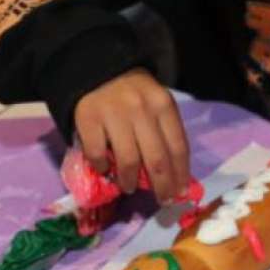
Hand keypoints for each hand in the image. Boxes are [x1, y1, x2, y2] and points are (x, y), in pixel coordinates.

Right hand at [72, 68, 189, 203]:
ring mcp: (114, 114)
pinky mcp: (89, 119)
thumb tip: (175, 176)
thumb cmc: (133, 93)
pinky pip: (98, 155)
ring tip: (129, 187)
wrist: (97, 70)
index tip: (180, 193)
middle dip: (161, 186)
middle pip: (157, 159)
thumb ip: (165, 132)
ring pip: (128, 161)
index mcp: (163, 105)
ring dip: (130, 181)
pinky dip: (103, 168)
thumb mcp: (156, 104)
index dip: (180, 174)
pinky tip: (106, 170)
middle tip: (161, 199)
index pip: (178, 147)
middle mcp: (141, 109)